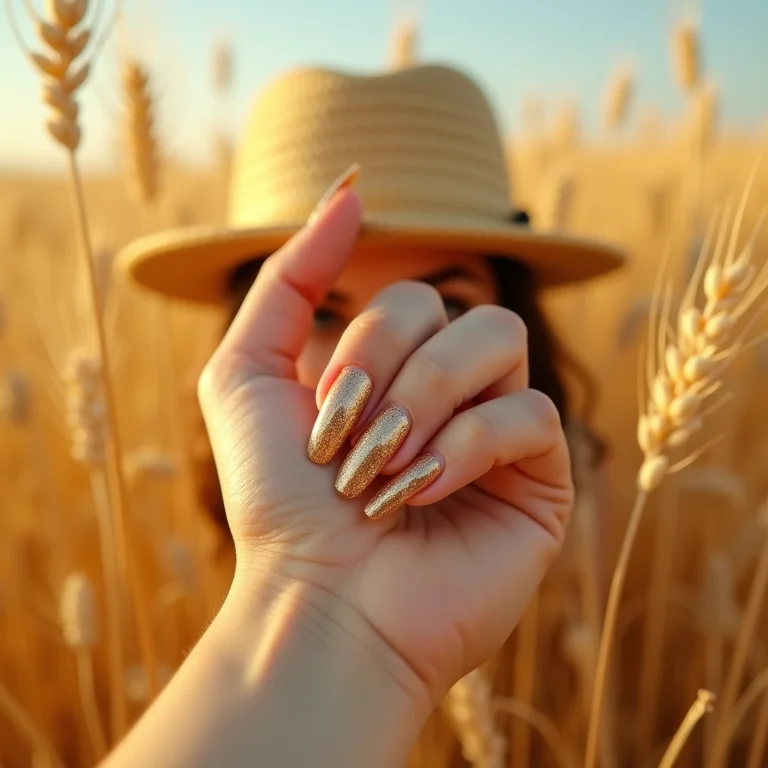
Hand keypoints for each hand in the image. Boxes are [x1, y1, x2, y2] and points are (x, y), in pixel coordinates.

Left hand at [198, 181, 573, 710]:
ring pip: (499, 342)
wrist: (317, 602)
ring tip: (387, 470)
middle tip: (352, 447)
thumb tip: (352, 191)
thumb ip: (290, 279)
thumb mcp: (247, 372)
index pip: (411, 298)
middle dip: (389, 373)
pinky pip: (532, 414)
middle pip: (456, 312)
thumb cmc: (277, 498)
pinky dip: (469, 445)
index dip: (362, 344)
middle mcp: (454, 395)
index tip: (321, 419)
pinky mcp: (541, 481)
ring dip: (426, 401)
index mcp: (399, 370)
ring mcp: (501, 434)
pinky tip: (428, 491)